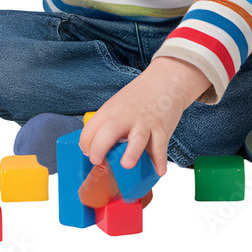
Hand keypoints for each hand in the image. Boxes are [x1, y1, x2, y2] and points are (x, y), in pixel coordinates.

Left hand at [79, 56, 209, 176]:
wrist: (165, 81)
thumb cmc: (138, 97)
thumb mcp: (116, 105)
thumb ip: (107, 125)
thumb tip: (97, 149)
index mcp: (110, 111)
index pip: (90, 130)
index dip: (86, 146)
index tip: (90, 156)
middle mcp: (125, 117)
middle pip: (107, 133)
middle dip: (99, 150)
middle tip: (98, 162)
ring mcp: (144, 123)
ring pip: (137, 139)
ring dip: (131, 153)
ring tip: (126, 165)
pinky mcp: (162, 129)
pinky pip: (160, 147)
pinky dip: (160, 160)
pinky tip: (158, 170)